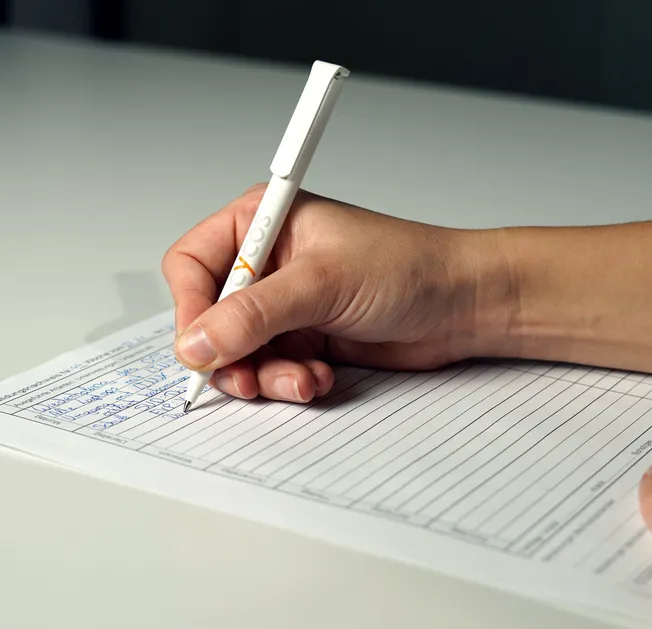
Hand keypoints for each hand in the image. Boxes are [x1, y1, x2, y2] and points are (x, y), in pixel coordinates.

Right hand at [162, 184, 512, 401]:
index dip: (190, 307)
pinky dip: (288, 382)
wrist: (461, 305)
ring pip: (239, 352)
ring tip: (302, 379)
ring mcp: (286, 305)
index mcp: (262, 223)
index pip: (193, 264)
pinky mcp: (305, 337)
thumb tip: (197, 340)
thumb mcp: (323, 284)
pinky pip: (271, 370)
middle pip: (209, 317)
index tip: (202, 345)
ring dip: (264, 375)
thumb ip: (255, 314)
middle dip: (230, 353)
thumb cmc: (408, 267)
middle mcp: (268, 264)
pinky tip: (319, 378)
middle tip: (248, 378)